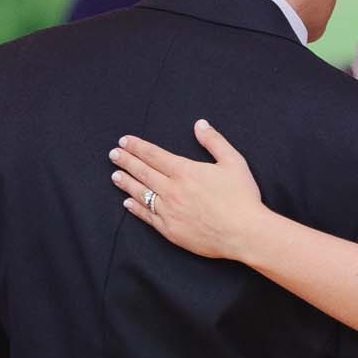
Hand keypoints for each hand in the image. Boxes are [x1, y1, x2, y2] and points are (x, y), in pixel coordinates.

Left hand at [109, 120, 266, 261]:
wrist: (244, 233)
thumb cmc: (242, 196)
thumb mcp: (233, 161)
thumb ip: (214, 141)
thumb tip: (200, 124)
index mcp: (185, 171)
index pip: (153, 155)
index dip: (137, 147)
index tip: (124, 141)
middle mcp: (172, 190)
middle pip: (143, 172)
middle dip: (126, 161)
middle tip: (113, 154)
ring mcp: (169, 211)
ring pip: (141, 194)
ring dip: (126, 183)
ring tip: (115, 176)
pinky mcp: (170, 230)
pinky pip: (147, 217)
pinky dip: (135, 208)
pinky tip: (127, 203)